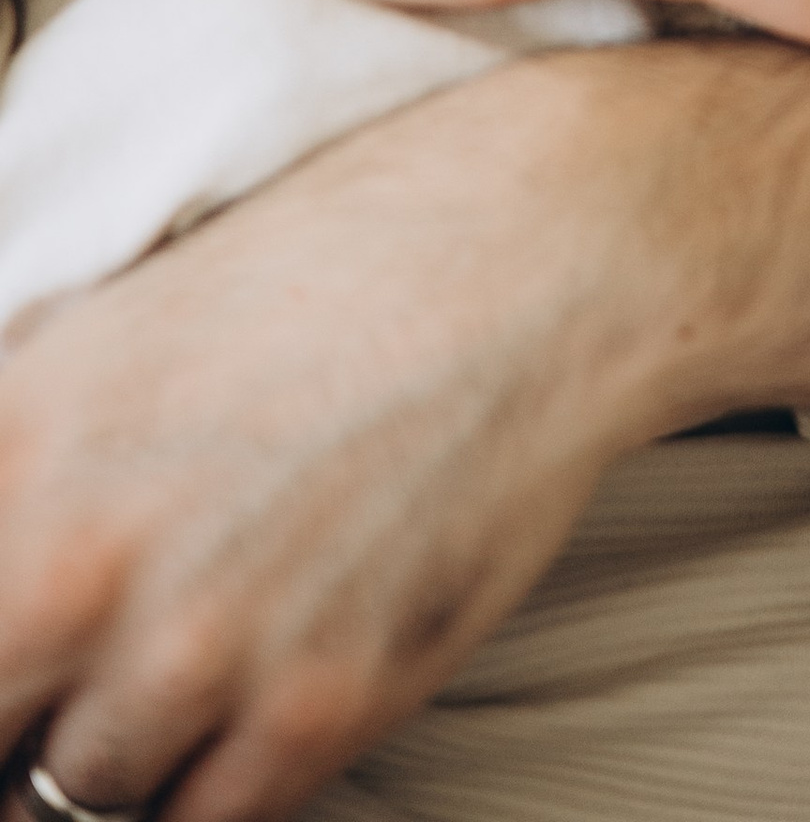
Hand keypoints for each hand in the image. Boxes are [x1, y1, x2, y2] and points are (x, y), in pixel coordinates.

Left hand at [0, 36, 809, 821]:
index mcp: (13, 450)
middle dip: (20, 717)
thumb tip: (1, 540)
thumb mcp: (119, 323)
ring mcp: (198, 648)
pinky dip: (208, 784)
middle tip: (71, 680)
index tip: (13, 664)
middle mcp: (77, 563)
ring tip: (166, 676)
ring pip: (74, 801)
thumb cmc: (340, 263)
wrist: (540, 256)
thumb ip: (20, 440)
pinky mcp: (316, 708)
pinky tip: (241, 703)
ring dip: (111, 756)